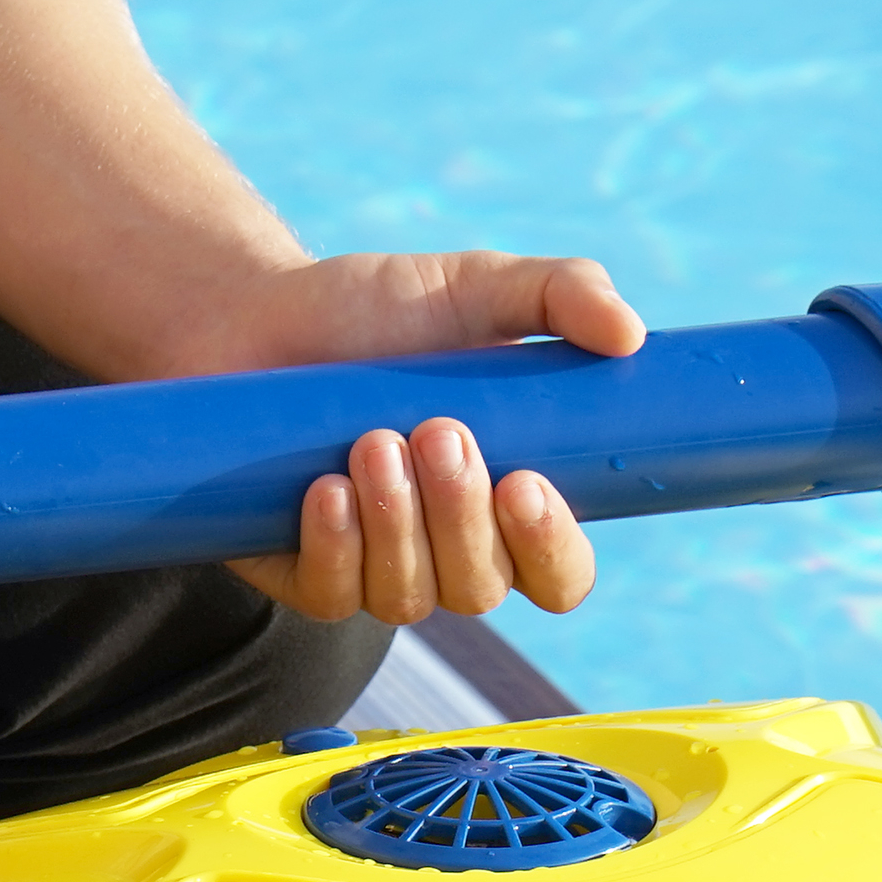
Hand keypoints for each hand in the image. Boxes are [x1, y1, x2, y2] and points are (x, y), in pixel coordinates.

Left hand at [194, 251, 640, 625]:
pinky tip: (327, 490)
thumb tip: (629, 334)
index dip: (553, 551)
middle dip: (462, 517)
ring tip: (373, 439)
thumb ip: (561, 292)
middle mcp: (447, 551)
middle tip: (438, 430)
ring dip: (399, 524)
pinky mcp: (304, 574)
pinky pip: (333, 595)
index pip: (559, 573)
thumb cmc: (373, 309)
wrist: (252, 314)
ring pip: (409, 596)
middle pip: (483, 588)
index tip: (527, 485)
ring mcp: (374, 570)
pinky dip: (336, 545)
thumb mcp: (474, 284)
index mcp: (506, 503)